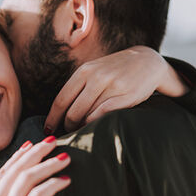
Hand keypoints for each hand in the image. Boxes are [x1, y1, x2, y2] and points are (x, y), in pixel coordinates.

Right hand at [0, 137, 70, 195]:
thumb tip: (23, 189)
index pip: (2, 172)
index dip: (20, 155)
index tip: (35, 143)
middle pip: (14, 170)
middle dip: (36, 153)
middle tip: (54, 143)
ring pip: (26, 180)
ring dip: (48, 166)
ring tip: (65, 159)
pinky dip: (52, 186)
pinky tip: (64, 182)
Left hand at [44, 46, 187, 132]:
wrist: (147, 62)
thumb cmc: (115, 71)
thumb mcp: (94, 71)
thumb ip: (78, 88)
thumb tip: (59, 113)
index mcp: (84, 71)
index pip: (61, 100)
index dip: (52, 118)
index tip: (48, 129)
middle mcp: (96, 78)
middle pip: (72, 112)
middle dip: (67, 126)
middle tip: (67, 133)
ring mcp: (111, 86)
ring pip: (87, 115)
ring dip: (81, 127)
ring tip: (80, 132)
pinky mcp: (126, 96)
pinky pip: (103, 115)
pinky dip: (95, 124)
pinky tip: (94, 127)